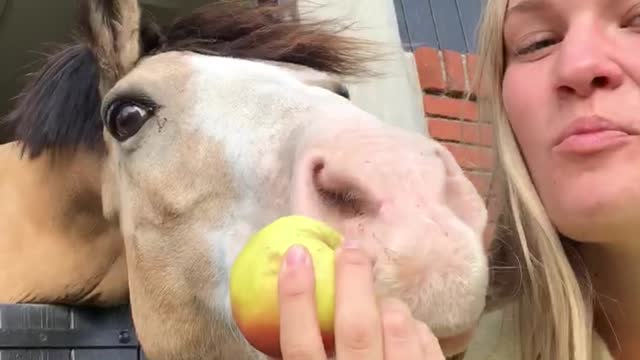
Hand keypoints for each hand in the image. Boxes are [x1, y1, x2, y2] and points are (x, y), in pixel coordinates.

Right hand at [274, 241, 445, 359]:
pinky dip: (415, 328)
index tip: (295, 254)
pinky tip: (405, 328)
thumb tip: (292, 305)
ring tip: (378, 298)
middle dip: (352, 279)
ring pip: (397, 329)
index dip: (295, 297)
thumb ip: (303, 351)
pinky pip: (428, 344)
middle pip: (356, 327)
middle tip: (348, 247)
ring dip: (388, 305)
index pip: (300, 343)